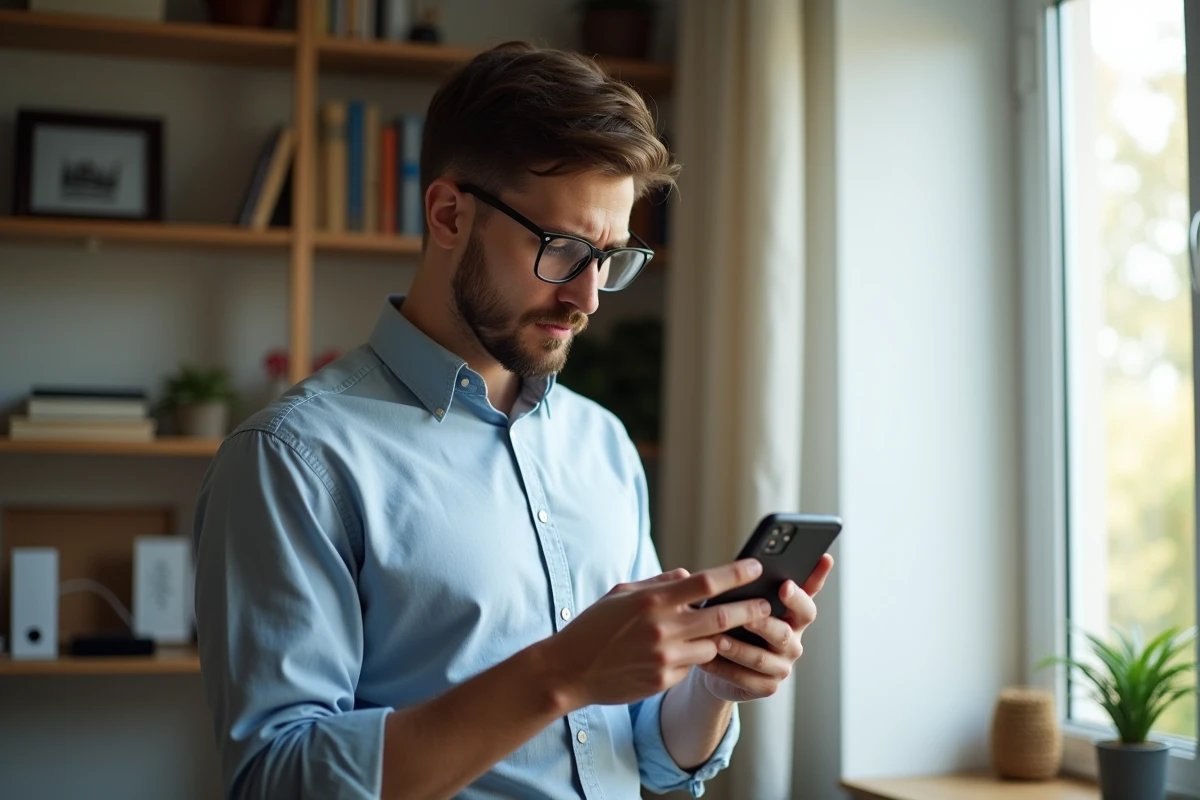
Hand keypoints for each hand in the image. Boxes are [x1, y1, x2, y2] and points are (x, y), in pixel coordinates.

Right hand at [536, 560, 773, 710]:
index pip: (705, 583)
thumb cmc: (594, 626)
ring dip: (719, 638)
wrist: (570, 670)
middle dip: (749, 610)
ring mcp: (665, 657)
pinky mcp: (664, 681)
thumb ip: (658, 582)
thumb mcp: (621, 593)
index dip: (735, 574)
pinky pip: (691, 667)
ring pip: (712, 646)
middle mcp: (662, 628)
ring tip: (722, 632)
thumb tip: (688, 575)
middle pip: (721, 617)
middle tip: (767, 605)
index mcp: (652, 600)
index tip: (755, 568)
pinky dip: (692, 658)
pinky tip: (680, 654)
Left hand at [697, 554, 833, 701]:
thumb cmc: (735, 624)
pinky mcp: (767, 686)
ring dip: (739, 649)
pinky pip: (746, 679)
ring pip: (762, 658)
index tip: (786, 584)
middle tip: (746, 616)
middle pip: (784, 633)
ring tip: (717, 640)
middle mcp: (792, 642)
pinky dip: (725, 669)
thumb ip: (749, 588)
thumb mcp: (742, 603)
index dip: (800, 595)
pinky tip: (706, 660)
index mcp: (793, 617)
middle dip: (763, 624)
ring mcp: (782, 666)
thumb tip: (735, 568)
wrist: (722, 663)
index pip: (805, 604)